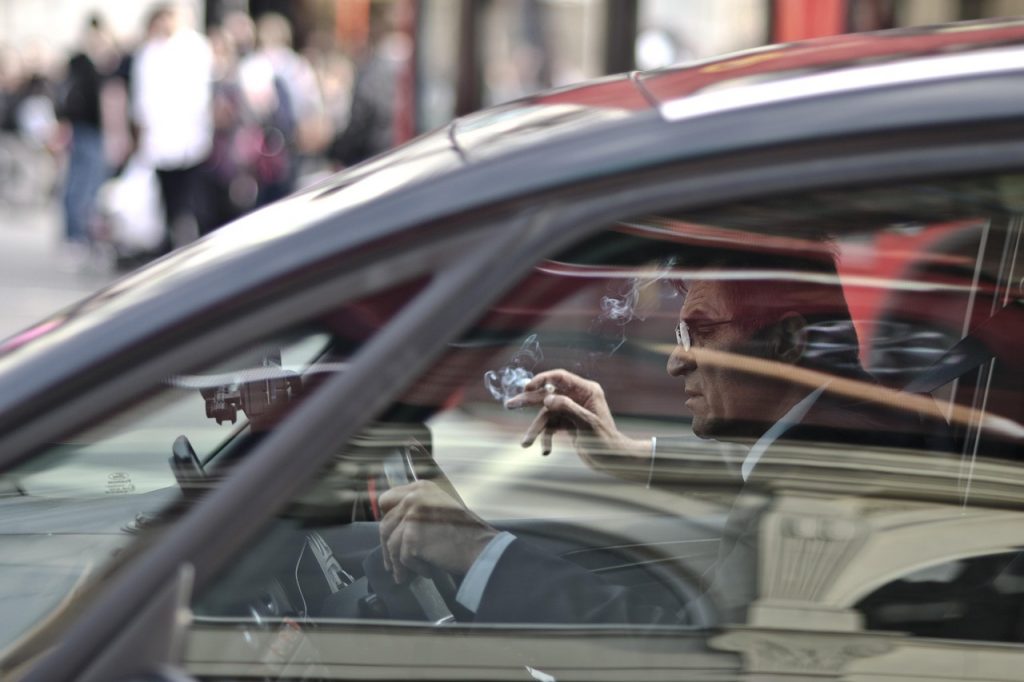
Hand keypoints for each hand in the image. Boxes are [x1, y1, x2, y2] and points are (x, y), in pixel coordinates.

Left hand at [378, 480, 497, 583]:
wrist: (479, 547)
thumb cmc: (464, 532)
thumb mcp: (439, 507)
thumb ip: (416, 509)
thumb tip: (392, 526)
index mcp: (420, 487)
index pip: (387, 499)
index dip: (387, 518)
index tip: (388, 534)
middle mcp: (414, 496)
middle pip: (386, 524)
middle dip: (387, 547)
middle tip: (391, 564)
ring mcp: (412, 515)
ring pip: (391, 544)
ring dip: (398, 563)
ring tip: (405, 574)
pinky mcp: (412, 537)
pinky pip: (403, 558)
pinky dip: (414, 568)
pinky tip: (427, 571)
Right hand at [505, 369, 651, 478]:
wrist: (612, 459)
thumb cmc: (605, 440)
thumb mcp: (587, 422)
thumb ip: (568, 408)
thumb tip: (547, 399)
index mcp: (586, 390)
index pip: (560, 378)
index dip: (542, 380)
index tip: (527, 388)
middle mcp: (577, 397)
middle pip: (548, 395)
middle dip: (529, 402)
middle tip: (509, 405)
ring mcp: (571, 410)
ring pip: (546, 415)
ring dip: (536, 429)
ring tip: (525, 443)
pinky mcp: (567, 423)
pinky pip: (551, 427)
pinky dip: (546, 438)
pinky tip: (546, 451)